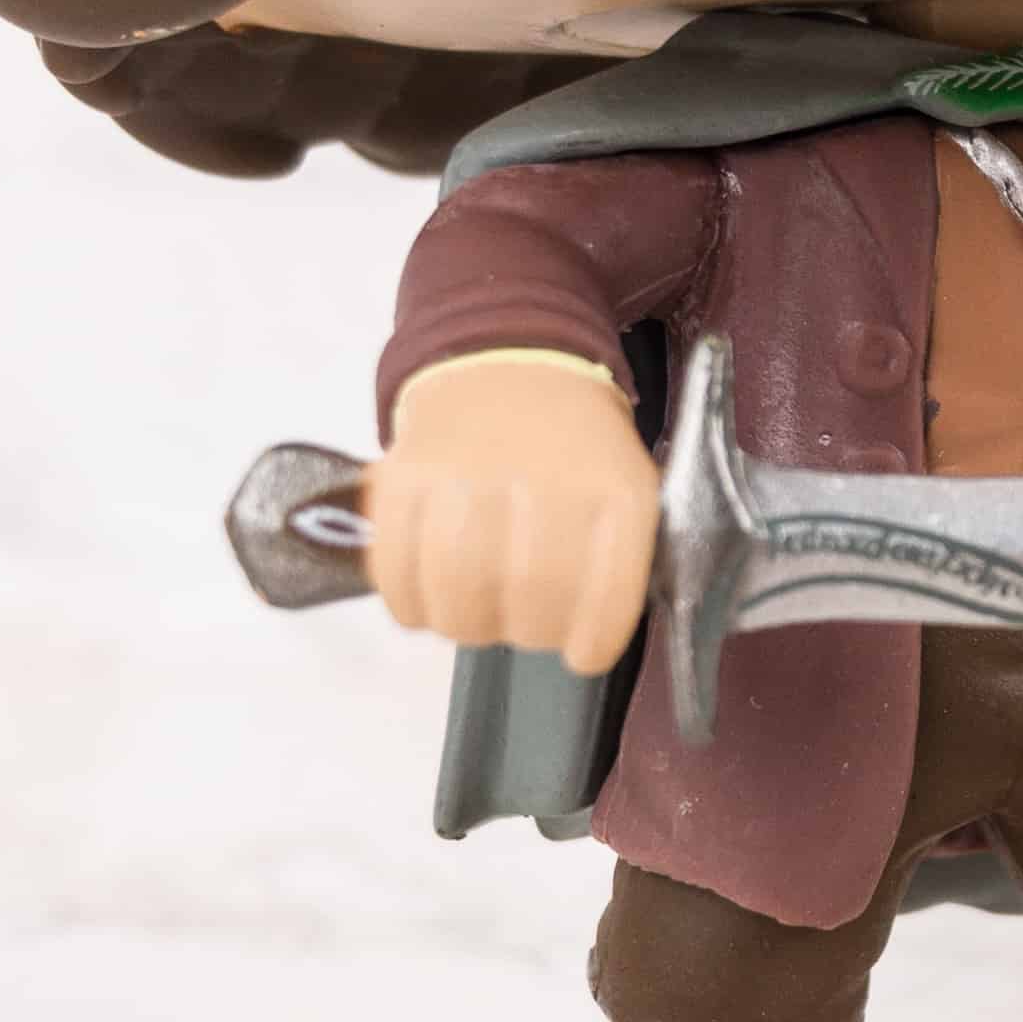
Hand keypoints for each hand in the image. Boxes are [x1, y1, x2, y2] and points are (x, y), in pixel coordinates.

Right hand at [367, 360, 661, 672]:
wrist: (505, 368)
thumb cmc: (572, 450)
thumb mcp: (626, 491)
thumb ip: (617, 565)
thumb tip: (583, 639)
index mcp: (615, 492)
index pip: (606, 601)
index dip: (591, 644)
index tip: (581, 653)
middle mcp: (543, 482)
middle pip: (529, 606)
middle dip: (528, 632)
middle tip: (525, 618)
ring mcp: (467, 479)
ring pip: (458, 603)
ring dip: (466, 623)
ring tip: (477, 605)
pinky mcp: (401, 481)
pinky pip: (396, 577)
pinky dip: (410, 602)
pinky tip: (430, 588)